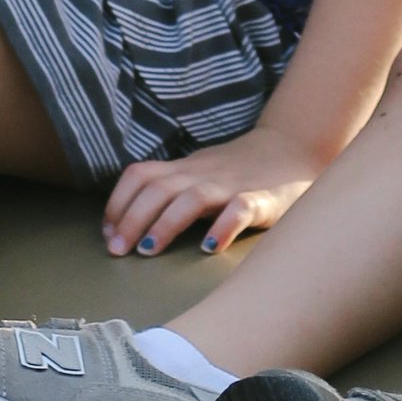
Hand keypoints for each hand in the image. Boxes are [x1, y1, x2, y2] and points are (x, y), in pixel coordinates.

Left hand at [99, 131, 324, 259]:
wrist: (294, 149)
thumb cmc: (240, 170)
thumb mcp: (199, 174)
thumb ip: (171, 191)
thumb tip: (126, 222)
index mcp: (185, 169)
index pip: (141, 175)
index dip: (119, 202)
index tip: (107, 233)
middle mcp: (203, 174)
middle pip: (158, 188)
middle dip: (132, 218)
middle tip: (117, 251)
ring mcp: (232, 186)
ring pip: (192, 197)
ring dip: (166, 223)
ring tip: (149, 250)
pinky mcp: (262, 200)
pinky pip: (241, 209)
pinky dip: (223, 226)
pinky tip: (211, 248)